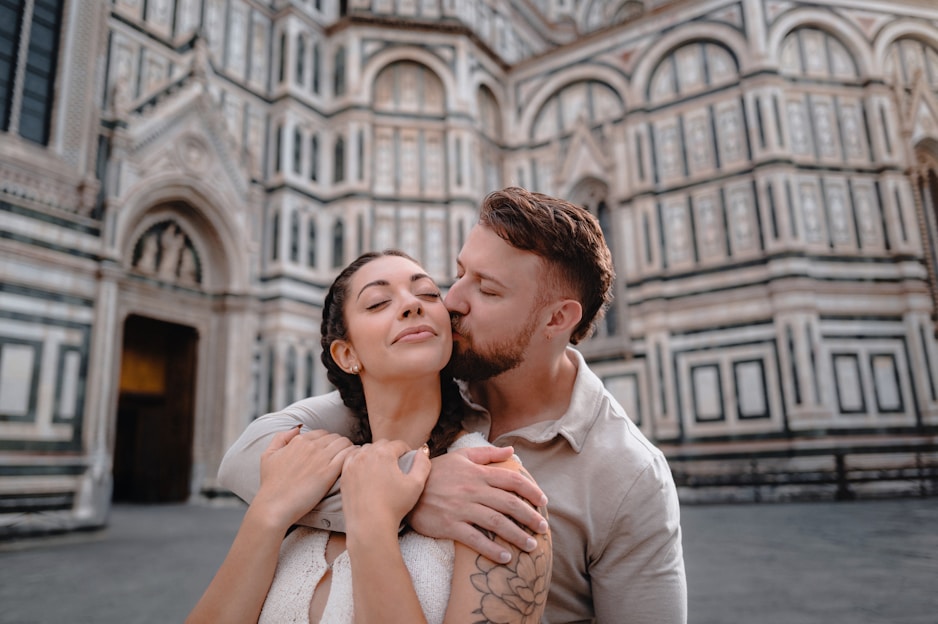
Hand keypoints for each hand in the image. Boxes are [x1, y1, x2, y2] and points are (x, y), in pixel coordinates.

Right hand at [252, 427, 354, 528]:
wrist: (274, 506)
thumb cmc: (270, 484)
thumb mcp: (268, 455)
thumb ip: (281, 437)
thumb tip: (297, 428)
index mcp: (299, 441)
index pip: (322, 433)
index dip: (329, 441)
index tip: (332, 449)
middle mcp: (311, 447)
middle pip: (335, 437)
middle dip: (340, 444)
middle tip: (344, 454)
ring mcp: (321, 459)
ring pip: (344, 443)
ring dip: (349, 448)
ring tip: (352, 457)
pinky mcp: (329, 473)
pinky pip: (347, 456)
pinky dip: (353, 456)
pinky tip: (353, 462)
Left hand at [342, 439, 430, 534]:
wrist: (370, 525)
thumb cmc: (394, 506)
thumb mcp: (416, 484)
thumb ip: (423, 464)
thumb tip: (423, 451)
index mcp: (384, 453)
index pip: (399, 444)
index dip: (406, 451)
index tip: (408, 460)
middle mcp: (366, 454)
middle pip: (382, 445)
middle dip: (390, 451)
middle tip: (396, 465)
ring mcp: (352, 464)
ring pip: (366, 450)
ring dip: (375, 454)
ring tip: (381, 467)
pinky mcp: (344, 474)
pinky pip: (352, 459)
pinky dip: (360, 461)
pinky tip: (366, 471)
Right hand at [408, 446, 548, 562]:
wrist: (405, 486)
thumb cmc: (436, 472)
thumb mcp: (461, 456)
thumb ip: (487, 454)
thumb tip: (511, 451)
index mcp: (478, 473)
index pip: (512, 481)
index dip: (532, 491)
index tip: (543, 502)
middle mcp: (473, 490)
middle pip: (510, 503)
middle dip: (530, 516)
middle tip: (543, 528)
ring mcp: (461, 508)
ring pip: (497, 523)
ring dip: (517, 535)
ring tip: (532, 546)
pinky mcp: (449, 525)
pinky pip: (475, 540)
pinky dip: (492, 550)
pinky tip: (506, 558)